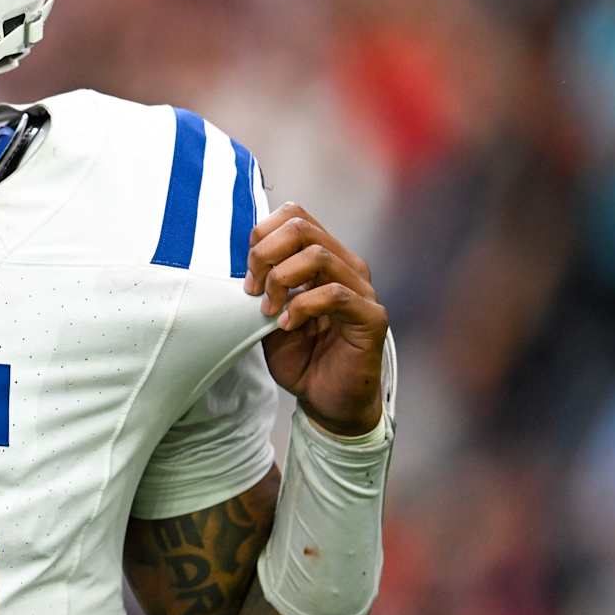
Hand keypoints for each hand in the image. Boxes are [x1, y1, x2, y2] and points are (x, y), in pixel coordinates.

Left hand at [243, 203, 387, 436]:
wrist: (326, 399)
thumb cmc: (302, 355)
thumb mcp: (270, 312)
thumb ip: (263, 283)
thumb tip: (243, 260)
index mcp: (324, 257)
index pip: (295, 215)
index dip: (262, 236)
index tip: (248, 274)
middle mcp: (346, 266)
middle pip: (302, 228)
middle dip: (265, 255)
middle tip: (253, 290)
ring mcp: (362, 290)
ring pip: (318, 256)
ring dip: (282, 280)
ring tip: (270, 310)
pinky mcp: (371, 317)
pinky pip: (336, 294)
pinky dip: (302, 306)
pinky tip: (288, 325)